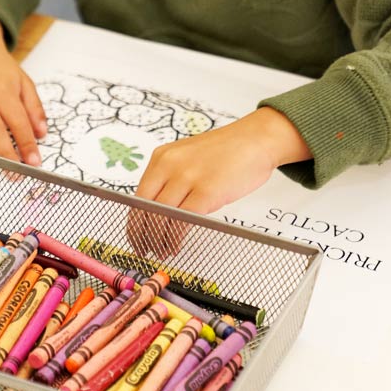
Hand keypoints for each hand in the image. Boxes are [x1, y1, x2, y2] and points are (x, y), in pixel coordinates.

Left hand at [129, 107, 311, 254]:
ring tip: (164, 251)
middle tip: (145, 249)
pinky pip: (181, 221)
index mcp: (162, 156)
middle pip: (145, 208)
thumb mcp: (188, 157)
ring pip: (160, 216)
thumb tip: (157, 209)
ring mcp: (187, 177)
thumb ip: (171, 177)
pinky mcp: (205, 191)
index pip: (138, 195)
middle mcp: (170, 165)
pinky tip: (176, 245)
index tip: (135, 236)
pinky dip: (174, 238)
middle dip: (142, 234)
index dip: (135, 221)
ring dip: (158, 240)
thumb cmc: (227, 150)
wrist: (255, 139)